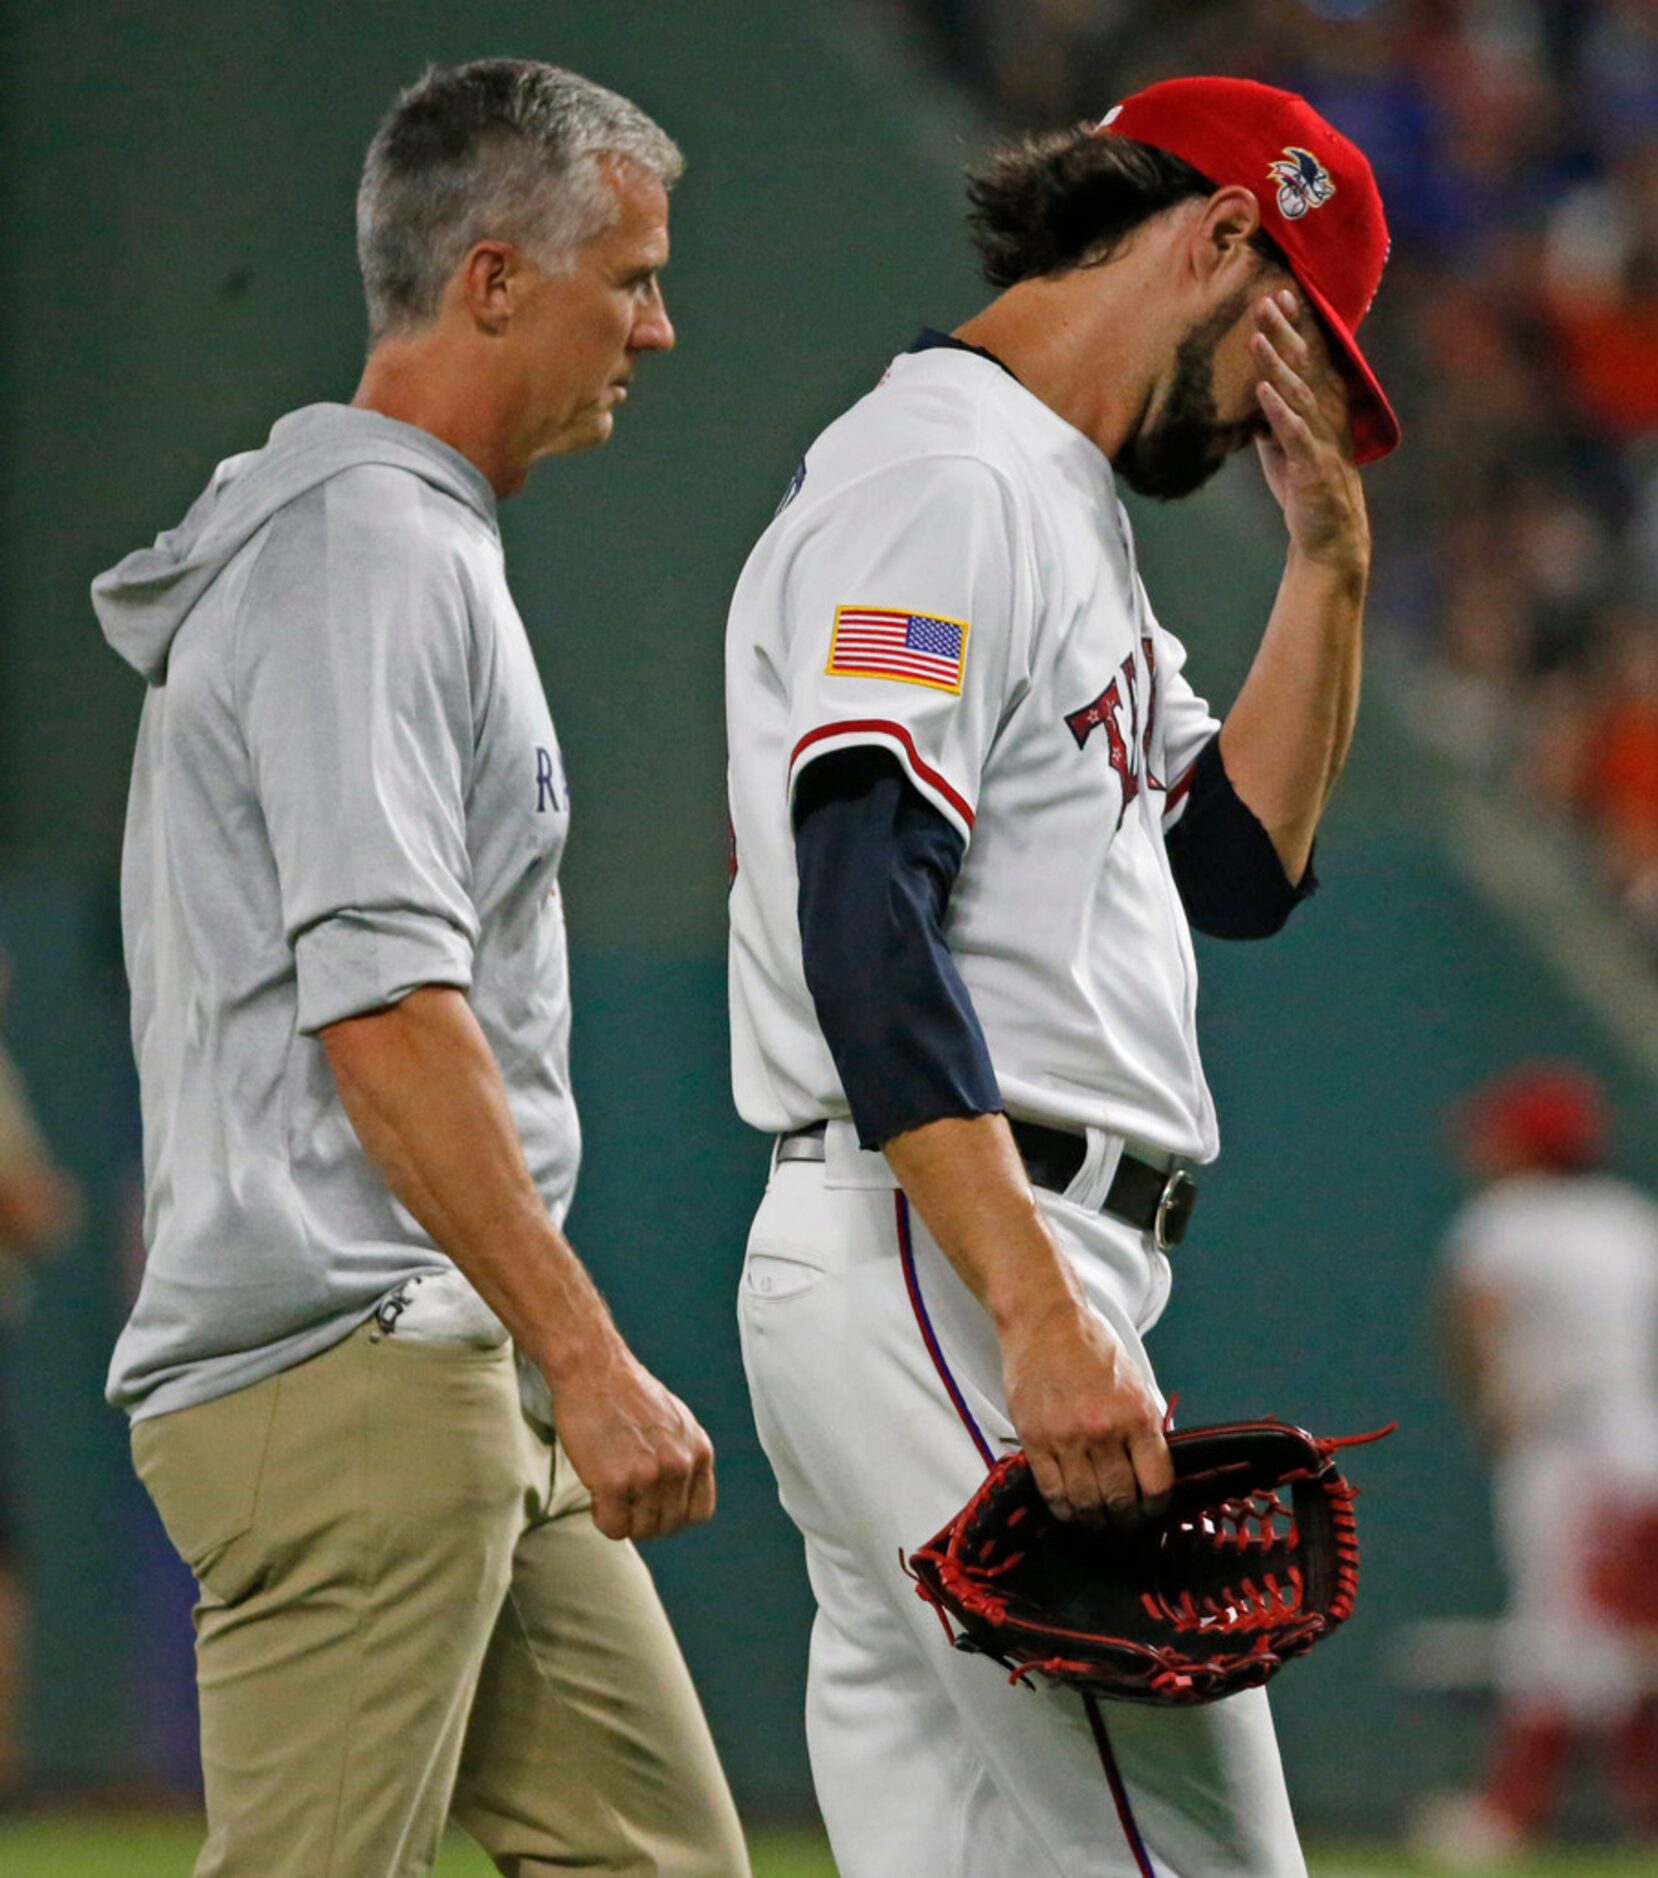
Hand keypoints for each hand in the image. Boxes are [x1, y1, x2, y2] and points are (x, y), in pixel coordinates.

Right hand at [545, 1336, 716, 1541]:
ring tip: (609, 1486)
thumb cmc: (626, 1392)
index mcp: (699, 1451)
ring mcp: (650, 1475)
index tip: (653, 1504)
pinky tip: (596, 1490)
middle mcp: (680, 1465)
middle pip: (667, 1526)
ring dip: (621, 1517)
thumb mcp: (676, 1422)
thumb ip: (682, 1457)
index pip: (699, 1513)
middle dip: (643, 1517)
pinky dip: (602, 1516)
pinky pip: (613, 1527)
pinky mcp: (616, 1481)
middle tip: (623, 1495)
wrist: (593, 1368)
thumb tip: (678, 1495)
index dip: (673, 1514)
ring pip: (640, 1530)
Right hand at [1000, 1295, 1171, 1527]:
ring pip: (1085, 1502)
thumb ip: (1143, 1424)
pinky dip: (1063, 1509)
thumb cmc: (1090, 1346)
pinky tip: (1069, 1510)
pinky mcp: (1034, 1438)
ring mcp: (1067, 1436)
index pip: (1156, 1483)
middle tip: (1123, 1525)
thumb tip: (1150, 1468)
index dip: (1155, 1509)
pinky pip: (1051, 1490)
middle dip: (1125, 1521)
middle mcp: (1104, 1429)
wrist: (1044, 1320)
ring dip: (1094, 1521)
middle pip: (1120, 1499)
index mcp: (1137, 1414)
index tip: (1151, 1513)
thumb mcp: (1134, 1381)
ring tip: (1096, 1523)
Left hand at [1251, 289, 1369, 573]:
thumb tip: (1252, 385)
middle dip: (1286, 331)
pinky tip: (1262, 391)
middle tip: (1265, 299)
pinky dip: (1278, 410)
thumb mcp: (1282, 442)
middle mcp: (1328, 414)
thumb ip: (1271, 413)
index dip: (1298, 325)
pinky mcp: (1312, 464)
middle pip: (1306, 364)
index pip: (1312, 356)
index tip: (1281, 292)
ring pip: (1299, 392)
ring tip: (1258, 337)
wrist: (1328, 534)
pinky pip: (1294, 432)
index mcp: (1325, 404)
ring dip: (1278, 363)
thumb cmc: (1304, 485)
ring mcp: (1322, 437)